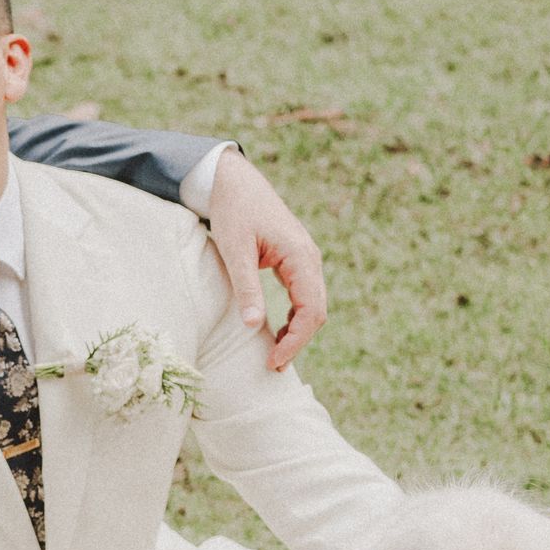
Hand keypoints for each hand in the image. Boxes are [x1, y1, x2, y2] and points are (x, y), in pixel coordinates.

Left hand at [207, 151, 327, 370]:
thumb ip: (246, 287)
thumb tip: (253, 326)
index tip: (274, 362)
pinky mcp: (295, 261)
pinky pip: (304, 296)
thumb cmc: (233, 211)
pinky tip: (278, 333)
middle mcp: (310, 259)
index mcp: (301, 256)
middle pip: (316, 312)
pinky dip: (294, 318)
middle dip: (298, 342)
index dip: (296, 341)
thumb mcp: (235, 250)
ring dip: (297, 332)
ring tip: (275, 355)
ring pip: (312, 305)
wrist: (234, 182)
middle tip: (273, 366)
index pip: (311, 310)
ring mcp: (305, 260)